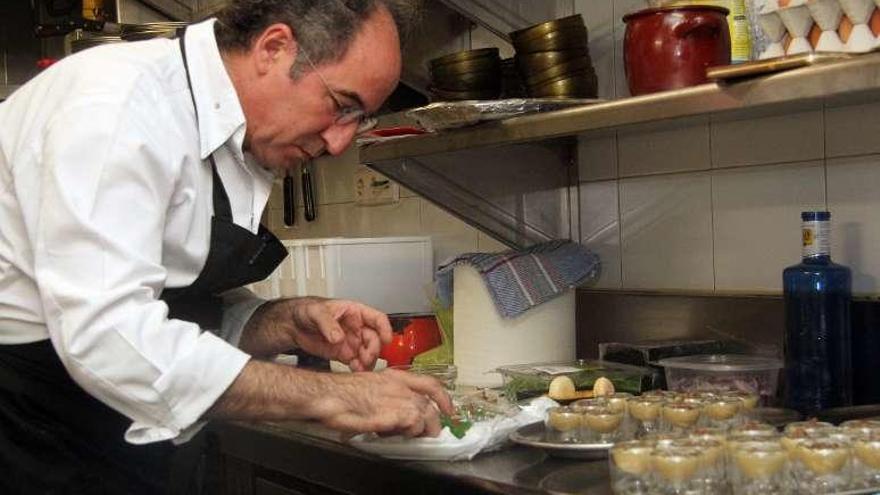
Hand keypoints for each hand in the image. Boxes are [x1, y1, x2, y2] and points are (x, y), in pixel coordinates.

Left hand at [245, 297, 392, 370]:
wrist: (293, 325)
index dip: (384, 329)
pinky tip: (356, 372)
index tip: (386, 339)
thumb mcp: (316, 312)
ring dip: (368, 362)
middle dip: (374, 349)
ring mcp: (351, 342)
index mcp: (355, 312)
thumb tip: (339, 337)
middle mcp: (356, 328)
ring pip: (368, 353)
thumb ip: (328, 324)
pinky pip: (357, 362)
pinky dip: (359, 368)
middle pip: (375, 339)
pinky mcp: (344, 354)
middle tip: (367, 358)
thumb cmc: (307, 311)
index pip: (377, 319)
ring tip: (361, 368)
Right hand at [313, 368, 454, 436]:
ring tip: (402, 434)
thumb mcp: (370, 385)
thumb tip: (395, 411)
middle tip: (427, 433)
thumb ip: (387, 395)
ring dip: (416, 430)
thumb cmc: (341, 392)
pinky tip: (388, 432)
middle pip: (429, 406)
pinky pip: (409, 426)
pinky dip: (403, 432)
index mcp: (395, 377)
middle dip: (432, 423)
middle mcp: (400, 386)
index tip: (448, 410)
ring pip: (422, 417)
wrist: (327, 395)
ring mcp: (397, 399)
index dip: (444, 398)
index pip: (430, 384)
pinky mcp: (392, 414)